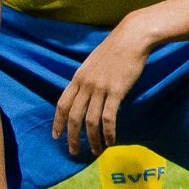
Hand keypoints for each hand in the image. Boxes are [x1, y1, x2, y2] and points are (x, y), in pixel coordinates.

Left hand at [53, 18, 151, 156]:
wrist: (132, 37)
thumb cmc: (116, 47)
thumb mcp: (94, 62)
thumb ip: (88, 77)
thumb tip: (86, 91)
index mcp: (78, 77)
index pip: (62, 104)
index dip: (58, 122)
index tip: (56, 136)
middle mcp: (86, 85)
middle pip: (74, 117)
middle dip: (72, 137)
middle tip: (73, 151)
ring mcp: (100, 88)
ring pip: (90, 120)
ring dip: (92, 139)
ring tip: (95, 151)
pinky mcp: (116, 91)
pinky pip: (108, 117)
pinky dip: (108, 132)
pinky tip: (110, 141)